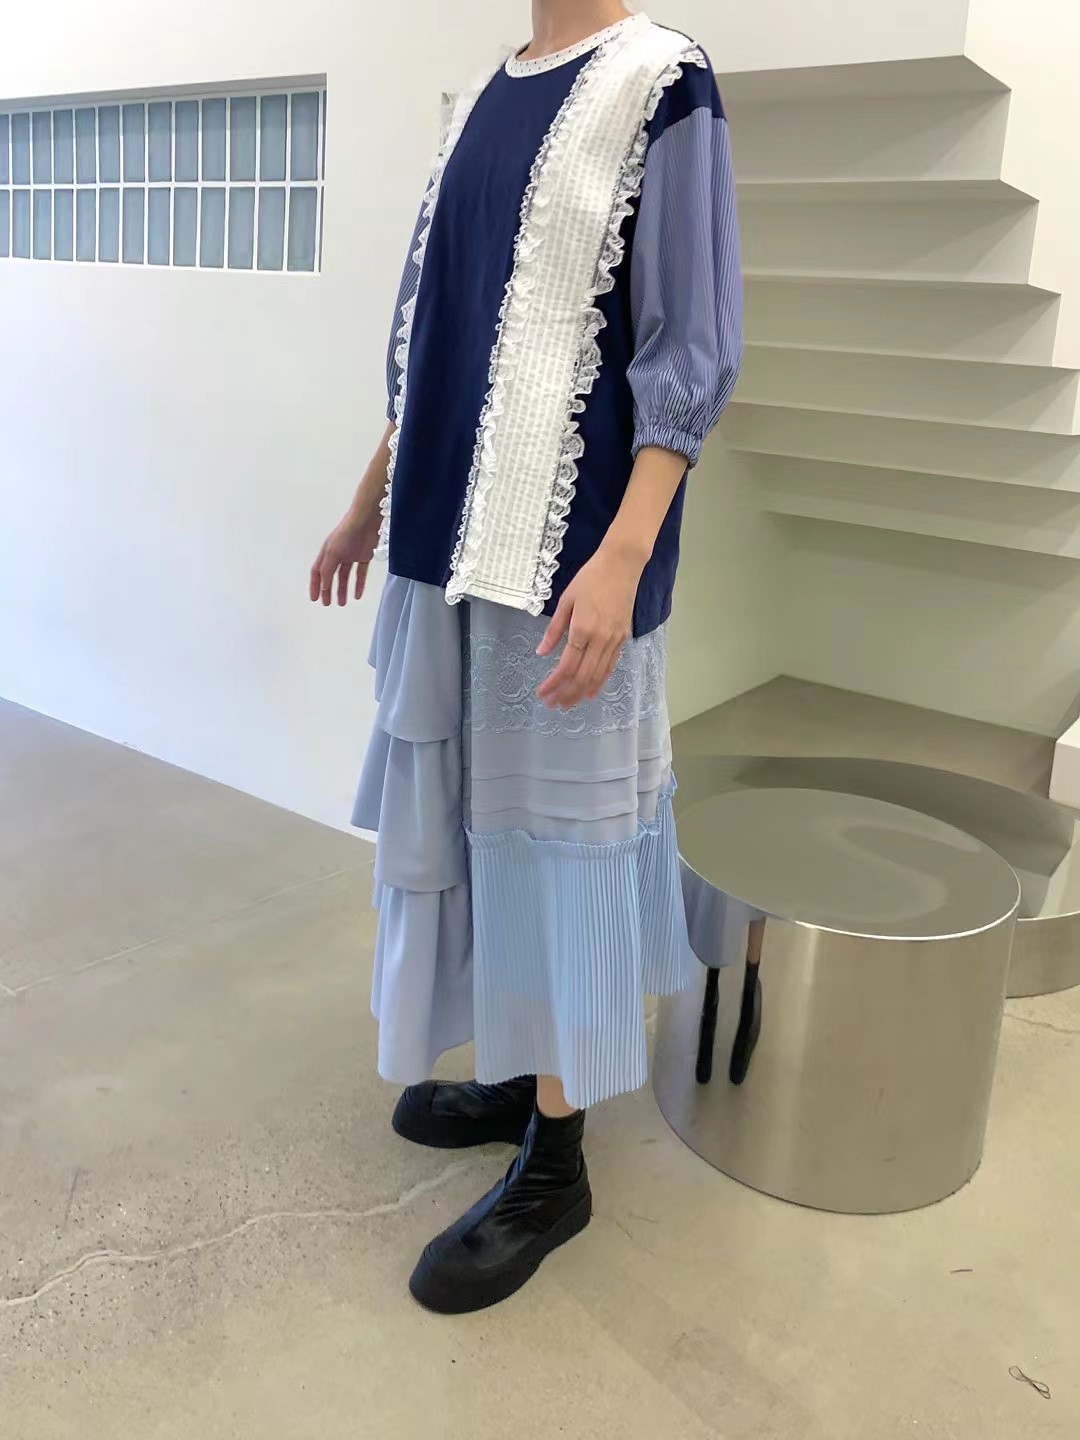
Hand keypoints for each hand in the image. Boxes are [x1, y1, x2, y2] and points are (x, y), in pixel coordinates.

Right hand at [309, 499, 381, 606]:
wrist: (366, 520)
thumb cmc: (347, 534)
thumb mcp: (333, 553)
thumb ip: (327, 570)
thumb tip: (324, 587)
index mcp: (327, 553)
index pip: (317, 572)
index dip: (315, 585)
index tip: (314, 599)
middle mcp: (337, 555)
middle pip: (330, 576)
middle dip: (328, 590)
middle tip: (328, 604)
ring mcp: (351, 556)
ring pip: (345, 576)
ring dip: (343, 590)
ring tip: (342, 603)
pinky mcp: (364, 556)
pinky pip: (360, 573)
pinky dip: (359, 584)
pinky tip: (358, 595)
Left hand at [535, 544, 643, 708]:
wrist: (622, 566)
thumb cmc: (590, 578)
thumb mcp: (566, 600)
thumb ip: (554, 629)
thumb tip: (542, 652)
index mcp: (582, 628)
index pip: (566, 666)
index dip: (553, 683)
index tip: (542, 693)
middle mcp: (600, 639)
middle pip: (582, 676)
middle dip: (566, 694)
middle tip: (552, 704)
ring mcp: (614, 641)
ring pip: (597, 676)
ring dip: (581, 693)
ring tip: (567, 704)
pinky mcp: (623, 639)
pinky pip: (610, 667)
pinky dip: (599, 683)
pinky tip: (589, 692)